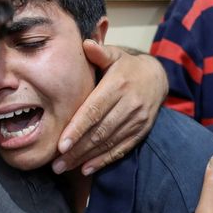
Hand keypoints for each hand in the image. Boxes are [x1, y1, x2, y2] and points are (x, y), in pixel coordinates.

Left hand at [52, 41, 167, 174]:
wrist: (157, 77)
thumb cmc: (125, 66)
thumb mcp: (114, 55)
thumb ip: (99, 52)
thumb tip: (85, 44)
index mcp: (118, 85)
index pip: (95, 110)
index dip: (78, 128)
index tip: (61, 144)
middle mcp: (130, 104)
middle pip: (100, 131)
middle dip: (77, 149)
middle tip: (56, 163)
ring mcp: (137, 120)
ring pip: (109, 143)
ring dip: (86, 157)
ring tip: (65, 167)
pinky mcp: (141, 131)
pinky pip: (121, 149)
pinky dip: (103, 160)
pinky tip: (86, 168)